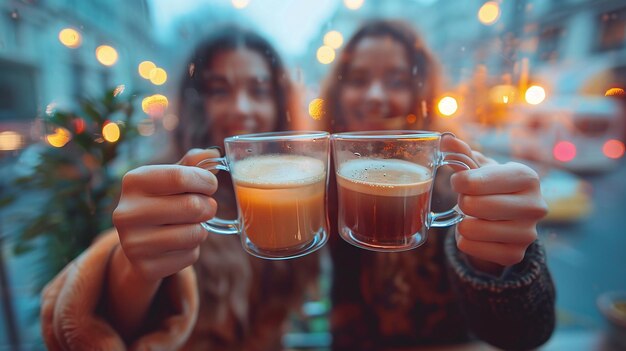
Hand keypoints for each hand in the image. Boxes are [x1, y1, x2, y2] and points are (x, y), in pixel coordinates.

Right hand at [112, 148, 219, 280]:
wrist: (139, 245)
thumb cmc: (162, 202)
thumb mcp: (171, 179)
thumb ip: (192, 165)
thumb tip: (213, 153)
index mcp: (133, 181)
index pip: (181, 176)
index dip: (206, 181)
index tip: (210, 185)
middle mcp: (126, 211)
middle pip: (191, 206)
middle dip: (208, 207)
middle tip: (206, 208)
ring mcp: (132, 243)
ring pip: (194, 234)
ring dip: (202, 230)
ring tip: (191, 226)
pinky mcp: (144, 267)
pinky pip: (190, 256)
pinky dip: (193, 250)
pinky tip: (179, 246)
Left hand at [441, 135, 547, 270]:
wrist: (510, 221)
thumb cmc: (493, 187)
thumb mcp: (481, 168)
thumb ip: (462, 153)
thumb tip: (445, 138)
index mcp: (527, 177)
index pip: (473, 181)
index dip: (458, 182)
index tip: (460, 182)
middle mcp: (535, 205)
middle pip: (472, 205)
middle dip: (462, 202)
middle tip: (468, 201)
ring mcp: (528, 233)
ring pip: (470, 229)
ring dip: (462, 223)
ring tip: (473, 217)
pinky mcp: (516, 255)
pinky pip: (470, 248)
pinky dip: (465, 241)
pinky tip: (477, 234)